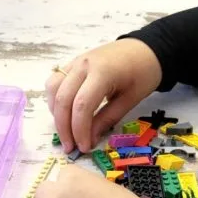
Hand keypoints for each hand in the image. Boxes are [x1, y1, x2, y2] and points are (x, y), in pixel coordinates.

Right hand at [46, 39, 163, 153]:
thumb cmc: (142, 73)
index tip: (84, 147)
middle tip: (71, 147)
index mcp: (102, 72)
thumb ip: (107, 119)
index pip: (81, 105)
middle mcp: (83, 65)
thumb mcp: (130, 99)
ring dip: (56, 114)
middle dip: (64, 128)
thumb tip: (88, 140)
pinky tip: (64, 114)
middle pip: (62, 99)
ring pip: (53, 90)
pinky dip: (55, 100)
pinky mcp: (72, 64)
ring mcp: (75, 62)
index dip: (79, 130)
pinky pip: (55, 82)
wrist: (144, 49)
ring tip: (66, 131)